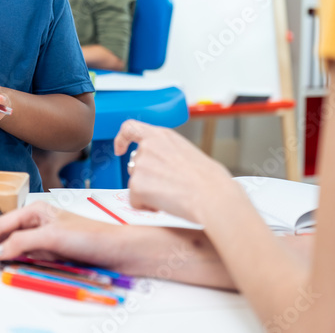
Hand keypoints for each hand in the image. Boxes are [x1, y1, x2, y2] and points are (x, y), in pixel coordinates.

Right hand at [0, 202, 135, 272]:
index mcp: (35, 211)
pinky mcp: (50, 255)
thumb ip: (23, 242)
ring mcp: (42, 240)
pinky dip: (13, 266)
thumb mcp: (53, 237)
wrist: (119, 252)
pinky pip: (25, 260)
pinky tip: (7, 270)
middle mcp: (36, 224)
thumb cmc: (94, 236)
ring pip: (12, 250)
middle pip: (2, 237)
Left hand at [114, 120, 233, 222]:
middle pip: (134, 163)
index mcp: (162, 135)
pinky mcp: (137, 185)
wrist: (214, 198)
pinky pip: (135, 200)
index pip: (130, 128)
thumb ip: (167, 153)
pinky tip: (165, 206)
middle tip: (166, 187)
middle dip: (145, 177)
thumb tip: (161, 164)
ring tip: (172, 196)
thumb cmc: (211, 180)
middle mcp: (148, 146)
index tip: (120, 149)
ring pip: (136, 183)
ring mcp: (141, 165)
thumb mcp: (188, 152)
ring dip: (148, 192)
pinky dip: (146, 206)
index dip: (121, 139)